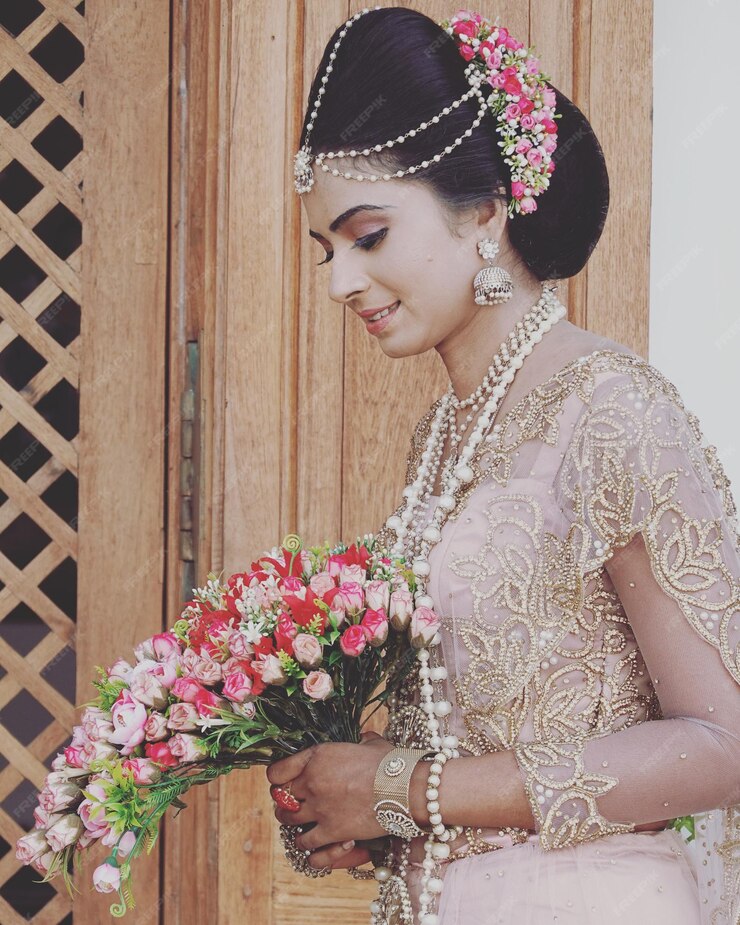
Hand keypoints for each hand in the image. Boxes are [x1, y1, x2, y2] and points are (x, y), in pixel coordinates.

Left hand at [267, 733, 391, 856]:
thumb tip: (363, 738)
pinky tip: (316, 843)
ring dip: (292, 821)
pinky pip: (305, 845)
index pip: (277, 770)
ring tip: (300, 821)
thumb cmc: (391, 763)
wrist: (405, 788)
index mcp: (317, 756)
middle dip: (285, 799)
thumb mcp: (371, 744)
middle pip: (280, 795)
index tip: (283, 781)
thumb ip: (359, 742)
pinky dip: (308, 846)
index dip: (277, 777)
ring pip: (287, 819)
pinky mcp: (330, 831)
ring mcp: (319, 808)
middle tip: (294, 801)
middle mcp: (311, 781)